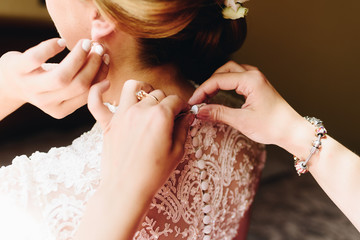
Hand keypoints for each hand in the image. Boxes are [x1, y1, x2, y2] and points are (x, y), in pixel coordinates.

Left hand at [0, 38, 108, 118]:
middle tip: (99, 48)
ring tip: (86, 43)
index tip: (106, 59)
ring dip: (78, 58)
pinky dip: (50, 48)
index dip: (100, 75)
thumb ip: (81, 85)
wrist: (6, 83)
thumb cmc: (41, 82)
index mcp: (60, 110)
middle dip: (93, 65)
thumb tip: (106, 69)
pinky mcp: (17, 70)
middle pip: (78, 85)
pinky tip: (61, 42)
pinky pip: (36, 59)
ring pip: (61, 77)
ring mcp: (31, 87)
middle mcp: (46, 102)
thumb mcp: (60, 91)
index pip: (87, 93)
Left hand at [88, 80, 193, 197]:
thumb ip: (183, 129)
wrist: (126, 189)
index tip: (183, 113)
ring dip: (142, 89)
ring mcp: (121, 116)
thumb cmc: (153, 174)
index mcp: (160, 116)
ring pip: (133, 87)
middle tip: (169, 116)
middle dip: (166, 102)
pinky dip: (98, 91)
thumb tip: (187, 116)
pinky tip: (105, 85)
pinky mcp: (107, 124)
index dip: (182, 106)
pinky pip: (96, 102)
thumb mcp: (177, 152)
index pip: (175, 100)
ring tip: (147, 98)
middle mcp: (140, 110)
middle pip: (157, 93)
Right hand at [189, 61, 302, 146]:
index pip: (218, 80)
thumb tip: (199, 111)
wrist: (292, 131)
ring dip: (217, 80)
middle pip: (224, 70)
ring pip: (231, 71)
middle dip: (209, 83)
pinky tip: (221, 92)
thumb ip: (219, 114)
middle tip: (199, 98)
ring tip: (207, 95)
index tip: (192, 102)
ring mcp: (257, 79)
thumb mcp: (242, 121)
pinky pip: (238, 77)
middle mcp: (254, 75)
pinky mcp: (258, 85)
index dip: (202, 90)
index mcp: (251, 81)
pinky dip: (226, 82)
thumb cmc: (273, 126)